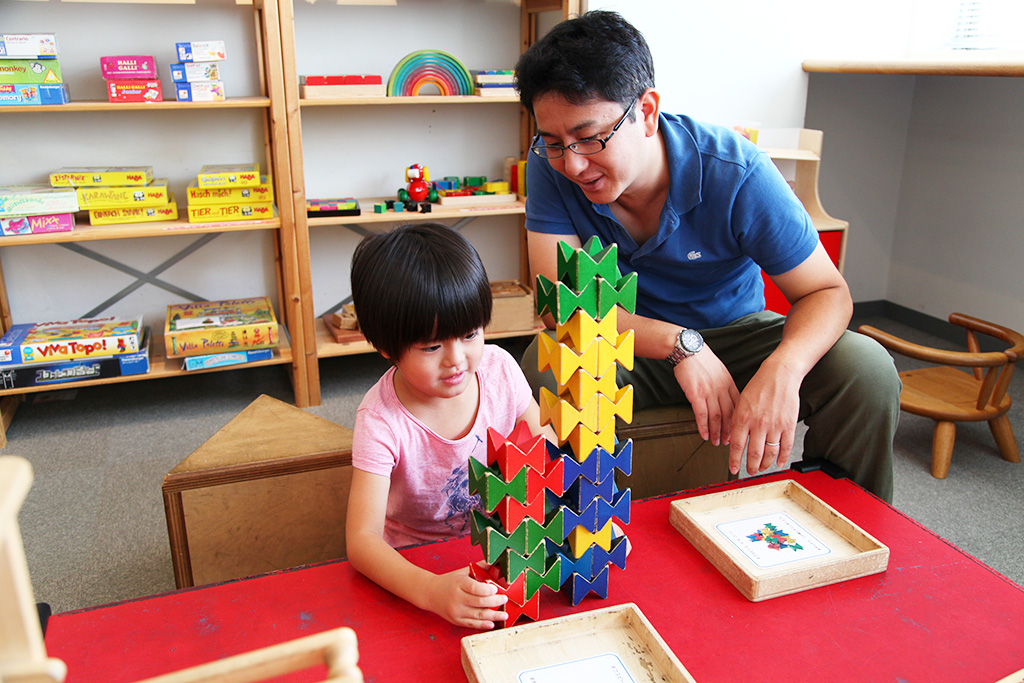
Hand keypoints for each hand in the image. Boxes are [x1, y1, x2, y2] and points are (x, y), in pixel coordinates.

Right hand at [424, 566, 507, 629]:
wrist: (430, 593)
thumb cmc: (449, 581)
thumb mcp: (462, 572)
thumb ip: (478, 568)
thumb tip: (494, 563)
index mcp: (458, 584)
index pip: (474, 588)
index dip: (487, 590)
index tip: (496, 589)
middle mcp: (456, 598)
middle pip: (479, 602)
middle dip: (495, 602)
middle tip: (504, 599)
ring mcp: (456, 611)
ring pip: (478, 615)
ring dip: (493, 616)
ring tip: (504, 615)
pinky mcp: (456, 620)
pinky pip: (472, 624)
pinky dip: (483, 625)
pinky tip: (492, 623)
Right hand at [673, 346, 740, 445]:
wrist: (688, 350)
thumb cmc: (701, 359)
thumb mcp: (720, 371)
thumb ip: (725, 385)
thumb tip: (728, 399)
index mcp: (729, 383)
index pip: (737, 407)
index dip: (737, 422)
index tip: (737, 431)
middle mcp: (721, 389)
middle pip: (728, 415)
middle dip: (729, 431)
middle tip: (728, 441)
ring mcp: (709, 392)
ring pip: (716, 417)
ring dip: (717, 432)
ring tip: (716, 441)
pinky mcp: (696, 394)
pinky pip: (701, 414)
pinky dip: (703, 426)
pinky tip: (704, 434)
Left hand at [728, 359, 800, 475]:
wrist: (779, 375)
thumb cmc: (760, 386)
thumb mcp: (740, 401)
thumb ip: (736, 420)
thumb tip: (731, 436)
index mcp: (743, 418)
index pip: (736, 446)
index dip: (734, 461)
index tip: (733, 469)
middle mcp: (758, 424)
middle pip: (753, 454)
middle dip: (750, 467)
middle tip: (749, 471)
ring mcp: (775, 426)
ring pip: (769, 454)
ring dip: (765, 465)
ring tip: (762, 468)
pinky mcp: (789, 425)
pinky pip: (786, 447)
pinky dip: (783, 458)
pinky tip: (779, 462)